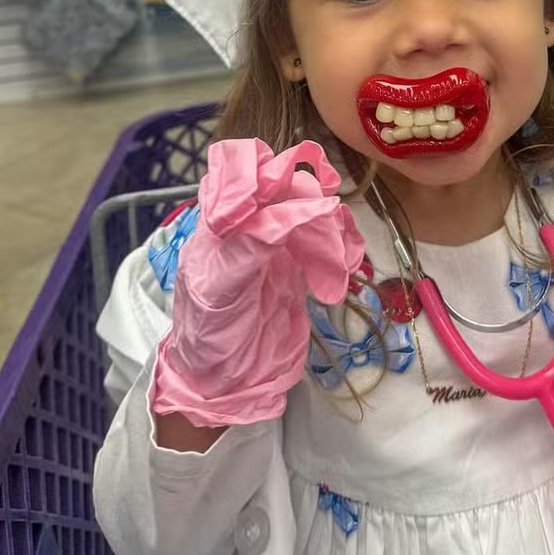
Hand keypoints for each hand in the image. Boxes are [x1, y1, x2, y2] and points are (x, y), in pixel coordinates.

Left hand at [152, 138, 364, 427]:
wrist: (226, 386)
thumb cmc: (210, 335)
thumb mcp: (222, 287)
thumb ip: (254, 242)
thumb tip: (299, 206)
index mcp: (216, 219)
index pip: (241, 168)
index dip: (270, 168)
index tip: (300, 185)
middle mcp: (247, 222)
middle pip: (288, 187)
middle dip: (313, 206)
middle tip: (329, 227)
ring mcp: (275, 242)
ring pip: (315, 212)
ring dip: (333, 232)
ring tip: (339, 265)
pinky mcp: (300, 263)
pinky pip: (328, 240)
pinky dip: (343, 250)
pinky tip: (342, 273)